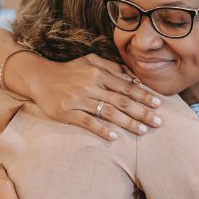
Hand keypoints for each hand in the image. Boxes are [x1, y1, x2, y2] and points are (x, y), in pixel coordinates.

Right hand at [21, 53, 162, 140]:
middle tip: (158, 122)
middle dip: (142, 112)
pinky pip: (87, 122)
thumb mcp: (89, 61)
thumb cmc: (68, 70)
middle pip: (122, 101)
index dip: (143, 95)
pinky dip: (101, 129)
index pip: (126, 86)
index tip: (158, 104)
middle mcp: (91, 86)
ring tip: (142, 131)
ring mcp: (79, 100)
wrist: (39, 78)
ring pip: (108, 112)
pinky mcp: (67, 112)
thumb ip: (111, 67)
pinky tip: (114, 137)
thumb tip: (132, 77)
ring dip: (127, 123)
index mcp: (98, 73)